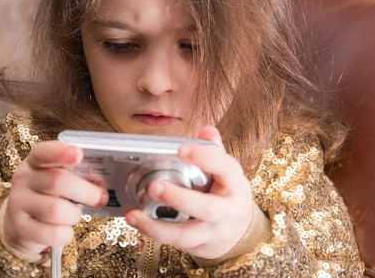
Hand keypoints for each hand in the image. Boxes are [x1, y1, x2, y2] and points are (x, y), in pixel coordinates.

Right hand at [3, 141, 108, 256]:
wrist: (19, 224)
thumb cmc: (47, 196)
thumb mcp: (54, 179)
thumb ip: (73, 175)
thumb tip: (102, 184)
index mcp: (34, 162)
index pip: (43, 152)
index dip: (61, 152)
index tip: (78, 154)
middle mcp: (23, 179)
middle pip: (57, 181)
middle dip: (86, 191)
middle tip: (102, 198)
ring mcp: (18, 203)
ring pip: (56, 210)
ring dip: (74, 215)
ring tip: (74, 215)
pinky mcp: (21, 228)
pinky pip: (53, 233)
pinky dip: (66, 233)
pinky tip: (64, 229)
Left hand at [125, 126, 253, 259]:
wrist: (239, 232)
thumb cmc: (225, 193)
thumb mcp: (225, 171)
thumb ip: (213, 150)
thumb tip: (207, 130)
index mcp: (233, 184)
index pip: (225, 168)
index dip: (205, 158)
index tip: (182, 149)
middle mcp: (227, 210)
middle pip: (206, 207)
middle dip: (179, 198)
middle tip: (154, 186)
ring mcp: (213, 231)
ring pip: (187, 233)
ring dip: (158, 225)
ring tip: (135, 214)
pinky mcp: (199, 245)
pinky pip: (175, 242)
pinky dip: (153, 232)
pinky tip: (136, 220)